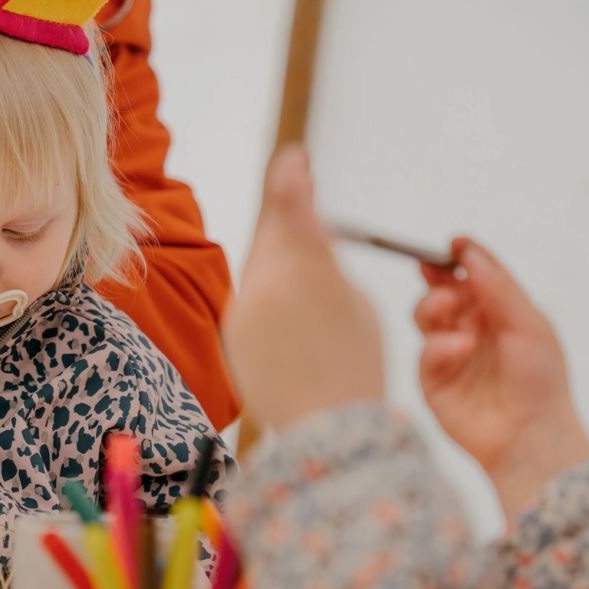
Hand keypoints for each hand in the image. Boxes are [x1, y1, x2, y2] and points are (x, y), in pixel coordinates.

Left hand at [223, 146, 384, 430]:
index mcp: (307, 270)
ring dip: (279, 265)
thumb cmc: (357, 366)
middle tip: (306, 208)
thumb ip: (327, 263)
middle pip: (272, 236)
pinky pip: (251, 301)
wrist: (327, 431)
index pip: (290, 205)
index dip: (291, 177)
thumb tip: (311, 237)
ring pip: (259, 269)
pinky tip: (292, 321)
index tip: (293, 157)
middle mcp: (266, 284)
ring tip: (308, 291)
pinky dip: (269, 300)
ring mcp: (243, 311)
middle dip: (288, 225)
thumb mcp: (355, 303)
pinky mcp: (231, 335)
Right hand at [415, 237, 588, 521]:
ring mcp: (450, 353)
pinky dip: (441, 344)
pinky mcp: (433, 380)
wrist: (531, 435)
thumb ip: (498, 286)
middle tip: (435, 269)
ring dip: (434, 304)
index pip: (474, 274)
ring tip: (451, 307)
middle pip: (441, 288)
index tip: (453, 242)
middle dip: (436, 275)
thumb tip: (468, 251)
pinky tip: (461, 347)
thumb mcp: (529, 323)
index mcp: (499, 311)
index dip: (461, 255)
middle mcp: (472, 328)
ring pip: (424, 313)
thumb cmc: (540, 380)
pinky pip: (426, 351)